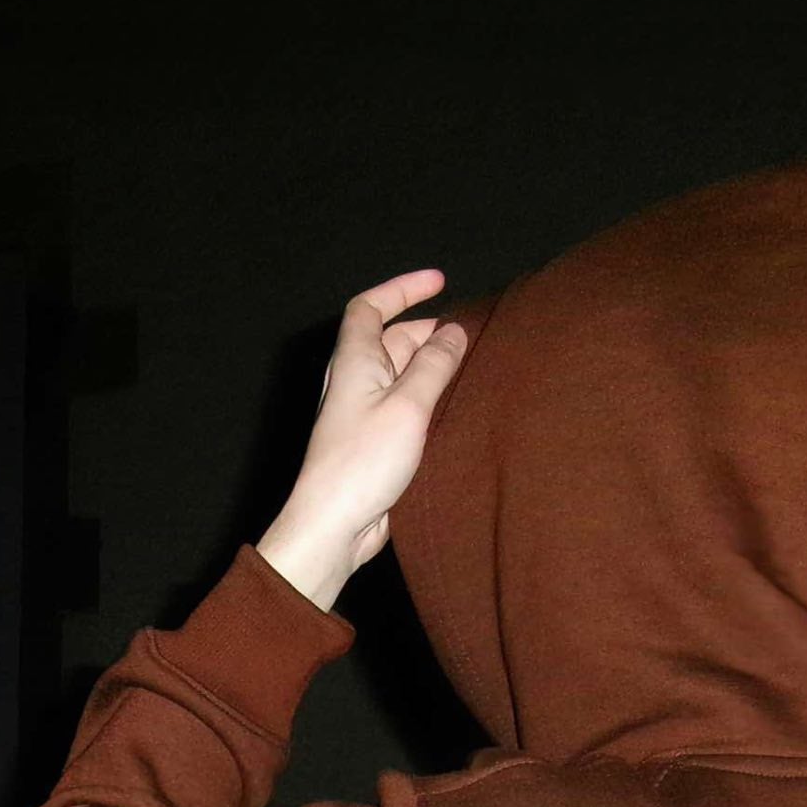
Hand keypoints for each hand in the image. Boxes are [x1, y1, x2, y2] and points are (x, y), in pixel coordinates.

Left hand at [255, 270, 468, 611]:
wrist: (333, 524)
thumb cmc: (362, 462)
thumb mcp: (408, 406)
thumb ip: (434, 366)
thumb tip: (454, 333)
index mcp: (355, 360)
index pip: (370, 307)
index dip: (402, 289)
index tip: (439, 282)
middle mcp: (356, 380)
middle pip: (392, 339)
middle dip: (430, 330)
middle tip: (471, 336)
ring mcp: (364, 411)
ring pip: (402, 373)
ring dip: (433, 366)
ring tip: (472, 367)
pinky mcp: (374, 440)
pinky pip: (404, 404)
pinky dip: (429, 396)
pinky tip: (455, 406)